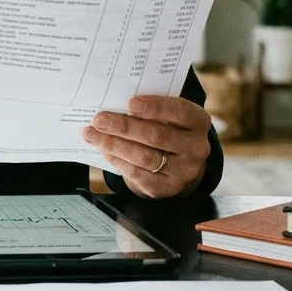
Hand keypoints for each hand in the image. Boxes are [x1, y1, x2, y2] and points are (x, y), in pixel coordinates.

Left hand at [82, 95, 211, 198]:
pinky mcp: (168, 187)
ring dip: (114, 145)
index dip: (155, 107)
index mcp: (198, 121)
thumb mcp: (168, 114)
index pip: (180, 111)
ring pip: (145, 157)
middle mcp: (196, 147)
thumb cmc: (167, 128)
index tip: (130, 103)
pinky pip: (139, 174)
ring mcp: (185, 170)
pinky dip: (118, 161)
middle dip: (124, 127)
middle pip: (157, 136)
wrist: (179, 162)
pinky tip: (104, 150)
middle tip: (100, 119)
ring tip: (93, 134)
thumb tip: (115, 104)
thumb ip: (149, 108)